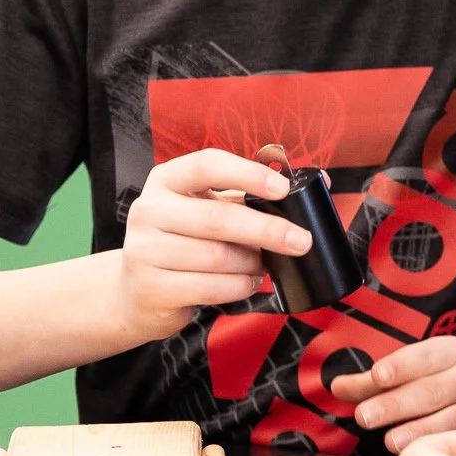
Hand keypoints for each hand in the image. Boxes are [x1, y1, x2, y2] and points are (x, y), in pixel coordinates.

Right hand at [112, 149, 308, 340]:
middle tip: (301, 241)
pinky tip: (246, 282)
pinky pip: (210, 288)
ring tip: (262, 264)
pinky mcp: (150, 287)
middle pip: (218, 218)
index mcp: (167, 180)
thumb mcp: (210, 208)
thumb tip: (318, 181)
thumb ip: (253, 196)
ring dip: (252, 264)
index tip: (283, 188)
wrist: (137, 291)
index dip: (248, 174)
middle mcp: (149, 210)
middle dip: (267, 231)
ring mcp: (144, 250)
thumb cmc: (185, 241)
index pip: (207, 164)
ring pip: (217, 257)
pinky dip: (239, 286)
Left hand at [329, 336, 455, 449]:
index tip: (377, 376)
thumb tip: (336, 387)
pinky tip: (421, 454)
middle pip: (434, 389)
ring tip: (390, 441)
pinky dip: (442, 446)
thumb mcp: (413, 375)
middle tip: (365, 416)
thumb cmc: (444, 385)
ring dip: (419, 430)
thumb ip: (374, 383)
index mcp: (453, 352)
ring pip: (454, 417)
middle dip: (396, 403)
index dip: (401, 366)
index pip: (426, 356)